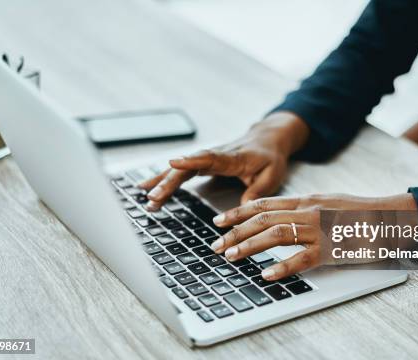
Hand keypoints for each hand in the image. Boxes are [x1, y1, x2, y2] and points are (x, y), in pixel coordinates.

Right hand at [140, 112, 309, 210]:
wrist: (268, 139)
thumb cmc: (270, 157)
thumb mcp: (272, 175)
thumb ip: (257, 192)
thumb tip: (242, 210)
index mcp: (233, 158)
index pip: (210, 158)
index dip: (191, 160)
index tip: (174, 163)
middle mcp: (216, 155)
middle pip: (188, 167)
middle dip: (169, 181)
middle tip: (153, 197)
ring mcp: (206, 158)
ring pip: (181, 169)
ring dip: (162, 182)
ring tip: (145, 197)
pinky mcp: (202, 163)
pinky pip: (181, 171)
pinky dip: (164, 179)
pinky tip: (147, 188)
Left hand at [209, 193, 417, 280]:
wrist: (392, 217)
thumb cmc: (360, 212)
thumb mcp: (327, 202)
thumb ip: (304, 207)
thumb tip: (280, 215)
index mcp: (307, 199)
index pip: (265, 203)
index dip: (238, 211)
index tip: (219, 220)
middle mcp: (309, 211)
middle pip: (263, 219)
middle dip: (235, 232)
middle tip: (216, 244)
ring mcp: (320, 229)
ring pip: (276, 234)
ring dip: (249, 246)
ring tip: (231, 256)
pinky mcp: (332, 249)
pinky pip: (302, 259)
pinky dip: (282, 267)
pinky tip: (266, 274)